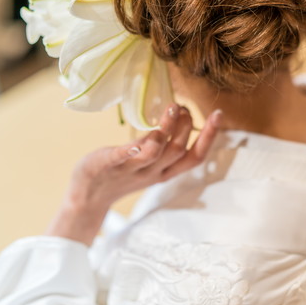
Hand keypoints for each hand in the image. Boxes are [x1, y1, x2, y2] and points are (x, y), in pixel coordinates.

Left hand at [45, 104, 221, 244]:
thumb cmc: (119, 172)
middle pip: (176, 152)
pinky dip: (130, 149)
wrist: (87, 198)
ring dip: (165, 131)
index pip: (194, 157)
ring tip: (172, 108)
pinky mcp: (106, 166)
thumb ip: (162, 144)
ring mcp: (129, 170)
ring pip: (154, 154)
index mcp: (164, 171)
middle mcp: (151, 173)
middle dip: (185, 127)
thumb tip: (180, 114)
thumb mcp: (148, 162)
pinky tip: (138, 140)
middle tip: (182, 106)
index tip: (218, 114)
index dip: (209, 137)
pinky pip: (121, 158)